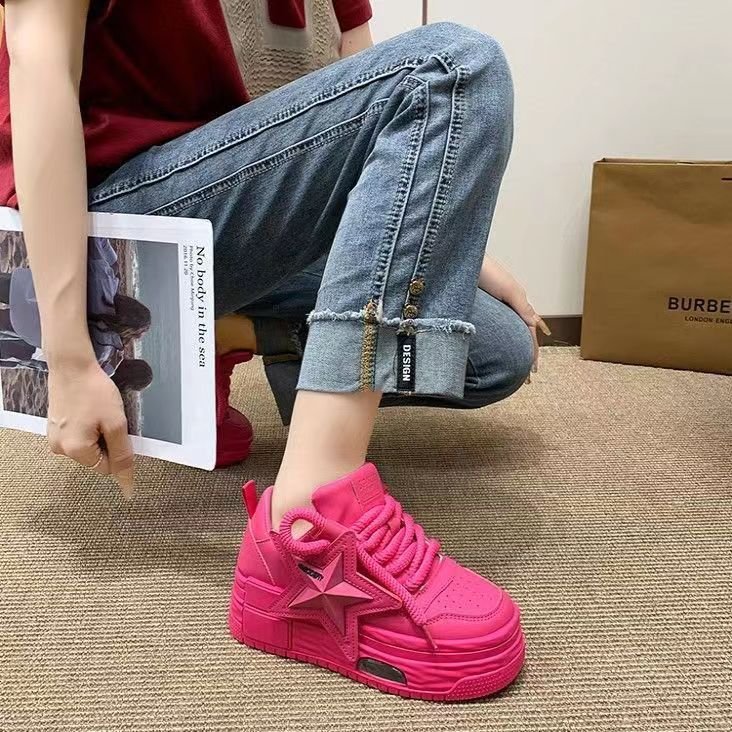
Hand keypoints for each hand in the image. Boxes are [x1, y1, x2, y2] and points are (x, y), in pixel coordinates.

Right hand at [47, 357, 134, 496]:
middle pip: (95, 458)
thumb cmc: (95, 392)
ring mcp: (54, 437)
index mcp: (75, 451)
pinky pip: (77, 436)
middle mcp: (60, 449)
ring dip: (97, 434)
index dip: (118, 451)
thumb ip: (122, 454)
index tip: (119, 430)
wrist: (72, 365)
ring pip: (87, 447)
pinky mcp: (54, 426)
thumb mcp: (116, 424)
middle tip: (107, 418)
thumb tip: (127, 485)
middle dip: (106, 442)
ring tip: (97, 412)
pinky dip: (87, 428)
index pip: (106, 468)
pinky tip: (88, 410)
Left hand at [478, 256, 550, 373]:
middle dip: (524, 352)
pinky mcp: (477, 309)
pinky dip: (497, 341)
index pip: (529, 330)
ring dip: (510, 348)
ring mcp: (492, 308)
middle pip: (519, 333)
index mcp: (515, 300)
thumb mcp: (507, 288)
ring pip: (505, 332)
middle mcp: (505, 306)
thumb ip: (521, 306)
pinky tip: (491, 351)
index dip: (532, 350)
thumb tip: (535, 325)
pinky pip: (491, 330)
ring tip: (511, 366)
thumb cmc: (483, 270)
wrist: (458, 258)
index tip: (532, 370)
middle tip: (524, 374)